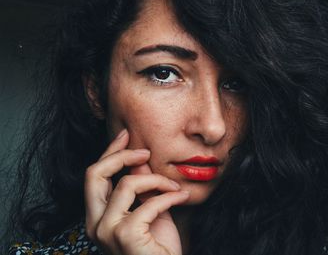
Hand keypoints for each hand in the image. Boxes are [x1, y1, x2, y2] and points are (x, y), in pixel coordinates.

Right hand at [85, 129, 189, 254]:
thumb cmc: (157, 247)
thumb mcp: (149, 210)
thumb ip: (142, 187)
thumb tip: (141, 160)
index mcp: (97, 217)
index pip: (94, 177)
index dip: (109, 152)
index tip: (126, 135)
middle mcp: (95, 224)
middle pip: (94, 174)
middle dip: (120, 155)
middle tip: (144, 151)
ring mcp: (108, 231)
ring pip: (127, 184)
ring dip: (157, 180)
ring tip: (175, 187)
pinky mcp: (126, 236)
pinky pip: (150, 202)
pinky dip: (169, 196)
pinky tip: (182, 197)